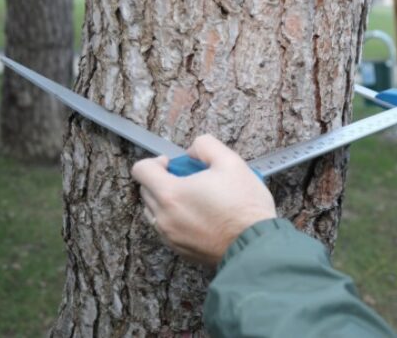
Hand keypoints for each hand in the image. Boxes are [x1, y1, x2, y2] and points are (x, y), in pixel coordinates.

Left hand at [131, 135, 276, 266]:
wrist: (256, 244)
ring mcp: (170, 237)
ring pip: (154, 212)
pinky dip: (176, 219)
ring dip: (168, 201)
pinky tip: (201, 217)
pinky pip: (167, 230)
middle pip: (146, 191)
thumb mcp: (231, 161)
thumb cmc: (244, 205)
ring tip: (195, 199)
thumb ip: (205, 146)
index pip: (141, 170)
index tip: (172, 164)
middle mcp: (163, 218)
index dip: (155, 161)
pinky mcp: (180, 250)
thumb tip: (192, 151)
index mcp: (170, 193)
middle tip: (190, 180)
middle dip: (162, 180)